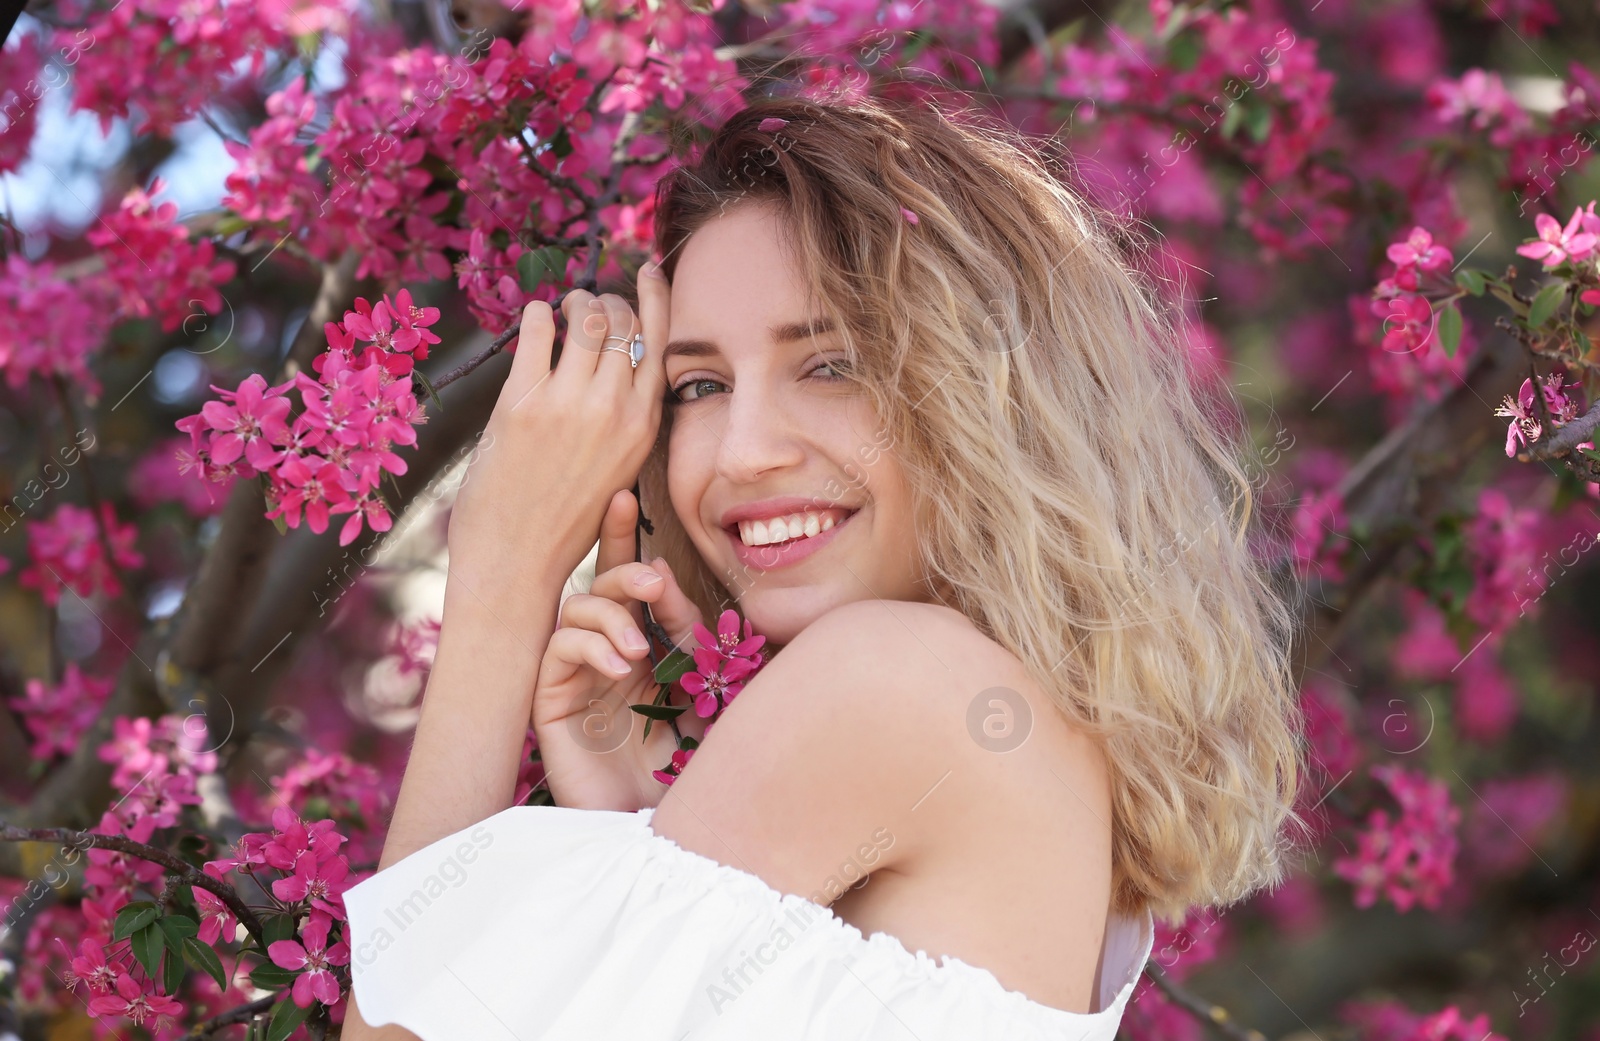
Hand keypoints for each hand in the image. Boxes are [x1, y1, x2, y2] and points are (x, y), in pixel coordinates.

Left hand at [445, 266, 669, 622]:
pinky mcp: (522, 403)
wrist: (518, 564)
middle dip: (608, 300)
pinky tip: (536, 319)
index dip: (654, 298)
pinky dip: (539, 314)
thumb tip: (617, 365)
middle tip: (590, 302)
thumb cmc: (564, 522)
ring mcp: (569, 404)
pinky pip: (538, 329)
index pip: (660, 342)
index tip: (647, 272)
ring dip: (576, 300)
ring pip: (587, 316)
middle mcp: (613, 409)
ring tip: (564, 307)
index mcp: (643, 426)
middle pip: (623, 321)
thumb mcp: (617, 469)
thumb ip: (624, 420)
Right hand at [531, 488, 708, 809]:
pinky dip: (588, 646)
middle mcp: (604, 655)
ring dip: (609, 614)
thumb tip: (664, 576)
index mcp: (643, 644)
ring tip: (641, 646)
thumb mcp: (709, 688)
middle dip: (622, 571)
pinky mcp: (549, 705)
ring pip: (574, 611)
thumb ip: (693, 634)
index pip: (625, 580)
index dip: (620, 537)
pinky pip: (555, 650)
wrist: (672, 828)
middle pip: (597, 587)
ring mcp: (574, 679)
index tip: (625, 495)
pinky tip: (621, 667)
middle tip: (654, 583)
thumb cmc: (698, 763)